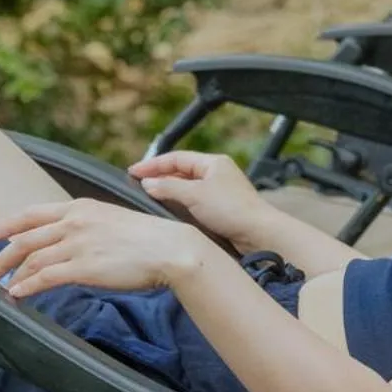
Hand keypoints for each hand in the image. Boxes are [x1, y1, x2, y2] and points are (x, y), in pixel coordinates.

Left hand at [0, 199, 212, 296]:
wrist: (169, 248)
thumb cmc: (147, 238)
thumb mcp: (111, 220)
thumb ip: (87, 227)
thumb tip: (69, 241)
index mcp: (80, 207)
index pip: (32, 214)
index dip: (7, 224)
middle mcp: (74, 222)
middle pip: (25, 238)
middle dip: (0, 255)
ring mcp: (78, 244)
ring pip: (31, 258)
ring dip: (11, 274)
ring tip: (0, 287)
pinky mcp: (83, 267)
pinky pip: (45, 277)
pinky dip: (27, 286)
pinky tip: (18, 293)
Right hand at [127, 150, 265, 245]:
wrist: (258, 233)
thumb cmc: (232, 210)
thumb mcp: (195, 195)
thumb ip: (168, 188)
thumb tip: (148, 183)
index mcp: (213, 162)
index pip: (176, 158)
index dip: (152, 164)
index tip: (133, 171)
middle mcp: (217, 173)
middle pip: (181, 172)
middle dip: (159, 177)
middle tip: (137, 184)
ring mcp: (219, 191)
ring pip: (187, 187)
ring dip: (168, 191)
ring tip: (148, 196)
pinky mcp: (221, 208)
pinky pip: (194, 201)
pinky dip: (179, 203)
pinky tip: (168, 211)